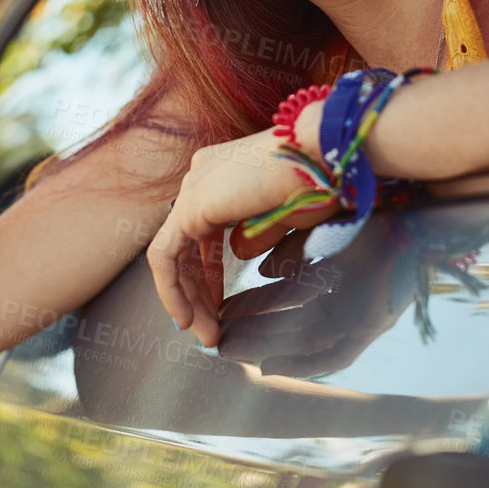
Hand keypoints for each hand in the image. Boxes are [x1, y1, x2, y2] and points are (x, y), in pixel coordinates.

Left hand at [147, 99, 340, 349]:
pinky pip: (164, 255)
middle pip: (186, 245)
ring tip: (205, 334)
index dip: (210, 273)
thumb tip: (241, 252)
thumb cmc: (319, 180)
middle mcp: (203, 175)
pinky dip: (172, 289)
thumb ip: (259, 235)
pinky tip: (186, 318)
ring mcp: (194, 187)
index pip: (203, 232)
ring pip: (172, 253)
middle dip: (197, 292)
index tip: (220, 307)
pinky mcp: (191, 205)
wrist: (324, 153)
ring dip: (186, 298)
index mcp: (225, 172)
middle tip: (211, 331)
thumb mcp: (287, 217)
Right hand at [215, 211, 414, 377]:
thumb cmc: (368, 208)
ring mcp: (360, 313)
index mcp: (334, 271)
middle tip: (216, 335)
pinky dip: (302, 364)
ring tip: (229, 350)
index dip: (253, 306)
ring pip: (305, 342)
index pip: (286, 298)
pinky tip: (268, 365)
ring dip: (265, 348)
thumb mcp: (318, 229)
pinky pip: (335, 357)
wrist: (411, 203)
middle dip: (251, 331)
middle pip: (290, 324)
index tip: (222, 308)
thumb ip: (291, 250)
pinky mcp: (373, 327)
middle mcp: (346, 296)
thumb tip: (262, 270)